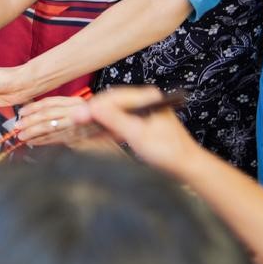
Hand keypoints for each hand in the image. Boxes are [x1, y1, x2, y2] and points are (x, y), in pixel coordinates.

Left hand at [9, 95, 118, 151]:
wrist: (114, 133)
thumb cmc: (94, 122)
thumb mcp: (78, 110)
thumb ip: (62, 110)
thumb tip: (38, 113)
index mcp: (74, 102)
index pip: (50, 102)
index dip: (33, 107)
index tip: (22, 111)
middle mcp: (76, 111)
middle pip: (47, 114)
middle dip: (30, 121)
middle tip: (17, 126)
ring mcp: (77, 125)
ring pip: (49, 127)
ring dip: (33, 133)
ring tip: (22, 136)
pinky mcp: (77, 138)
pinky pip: (56, 139)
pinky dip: (43, 141)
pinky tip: (34, 143)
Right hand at [81, 86, 202, 174]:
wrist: (187, 167)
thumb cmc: (168, 151)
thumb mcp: (137, 134)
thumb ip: (114, 119)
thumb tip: (91, 108)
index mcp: (147, 98)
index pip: (113, 96)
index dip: (94, 106)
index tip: (78, 116)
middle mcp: (145, 101)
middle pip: (112, 102)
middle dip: (94, 111)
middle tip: (76, 121)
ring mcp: (143, 113)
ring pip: (114, 112)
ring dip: (99, 119)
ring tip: (81, 126)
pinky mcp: (141, 125)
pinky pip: (119, 122)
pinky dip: (107, 127)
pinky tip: (96, 132)